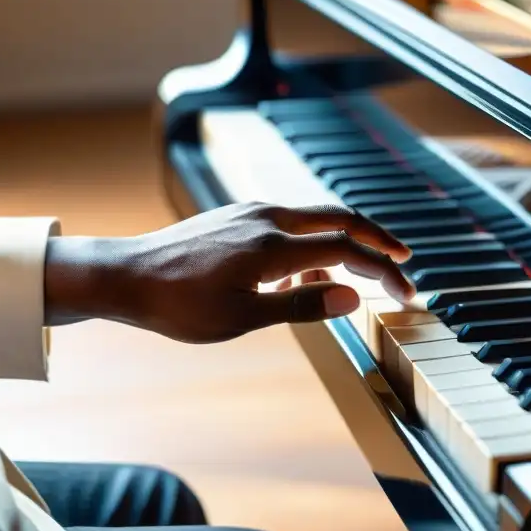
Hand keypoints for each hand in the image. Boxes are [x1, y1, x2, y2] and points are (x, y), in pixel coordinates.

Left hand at [44, 202, 413, 342]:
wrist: (124, 276)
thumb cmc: (178, 305)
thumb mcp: (241, 318)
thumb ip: (300, 306)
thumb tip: (351, 299)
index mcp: (273, 245)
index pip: (346, 250)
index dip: (382, 269)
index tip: (406, 292)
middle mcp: (267, 217)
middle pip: (340, 218)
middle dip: (377, 240)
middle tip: (403, 263)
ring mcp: (251, 212)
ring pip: (316, 216)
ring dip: (344, 240)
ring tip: (356, 278)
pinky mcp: (238, 216)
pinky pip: (291, 222)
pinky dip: (313, 242)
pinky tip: (305, 273)